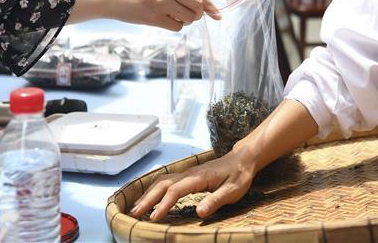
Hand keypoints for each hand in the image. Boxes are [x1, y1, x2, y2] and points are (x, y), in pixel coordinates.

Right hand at [100, 0, 220, 29]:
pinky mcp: (154, 17)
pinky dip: (174, 26)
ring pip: (189, 18)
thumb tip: (200, 4)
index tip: (216, 13)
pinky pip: (177, 26)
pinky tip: (164, 21)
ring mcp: (161, 2)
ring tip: (171, 16)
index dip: (209, 5)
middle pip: (197, 6)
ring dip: (185, 21)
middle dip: (197, 14)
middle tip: (188, 16)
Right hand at [130, 148, 257, 220]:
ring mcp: (187, 173)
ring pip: (162, 181)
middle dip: (147, 199)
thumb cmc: (239, 175)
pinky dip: (153, 190)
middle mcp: (189, 173)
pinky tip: (148, 199)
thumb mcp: (233, 191)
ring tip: (136, 209)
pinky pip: (166, 182)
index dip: (163, 204)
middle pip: (163, 184)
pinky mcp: (187, 176)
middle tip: (135, 214)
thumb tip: (199, 213)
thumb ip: (216, 200)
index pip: (176, 191)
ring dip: (147, 194)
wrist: (242, 159)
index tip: (154, 218)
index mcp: (199, 177)